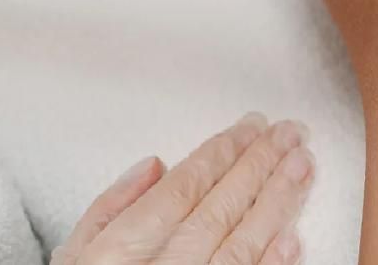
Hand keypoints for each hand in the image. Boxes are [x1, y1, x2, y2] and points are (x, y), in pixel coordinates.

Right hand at [51, 114, 312, 264]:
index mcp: (118, 251)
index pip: (180, 190)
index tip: (251, 126)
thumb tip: (154, 165)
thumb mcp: (74, 256)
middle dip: (259, 165)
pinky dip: (272, 262)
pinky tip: (294, 236)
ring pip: (241, 246)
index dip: (221, 153)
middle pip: (218, 209)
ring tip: (304, 167)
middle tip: (290, 133)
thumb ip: (108, 210)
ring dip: (277, 203)